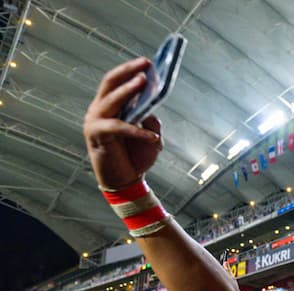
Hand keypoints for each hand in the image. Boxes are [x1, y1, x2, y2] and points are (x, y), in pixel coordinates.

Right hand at [83, 57, 163, 189]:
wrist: (125, 182)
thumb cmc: (136, 157)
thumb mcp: (151, 138)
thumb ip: (151, 122)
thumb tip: (151, 111)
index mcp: (112, 106)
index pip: (118, 81)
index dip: (132, 70)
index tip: (149, 62)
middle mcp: (100, 109)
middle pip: (110, 82)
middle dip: (128, 71)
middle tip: (145, 64)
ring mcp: (95, 120)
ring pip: (111, 99)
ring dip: (127, 89)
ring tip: (143, 81)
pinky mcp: (96, 135)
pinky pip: (118, 127)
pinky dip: (137, 131)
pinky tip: (153, 138)